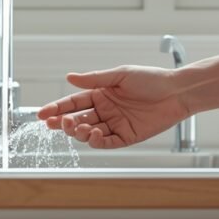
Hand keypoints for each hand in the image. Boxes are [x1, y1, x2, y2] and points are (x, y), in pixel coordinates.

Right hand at [36, 65, 192, 148]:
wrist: (176, 93)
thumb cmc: (151, 80)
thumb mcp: (120, 75)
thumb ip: (94, 79)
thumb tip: (69, 77)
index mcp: (101, 94)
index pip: (73, 103)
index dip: (56, 108)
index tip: (41, 114)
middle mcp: (105, 111)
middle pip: (77, 120)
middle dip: (63, 123)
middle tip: (55, 123)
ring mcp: (114, 125)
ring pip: (88, 133)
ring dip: (78, 132)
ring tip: (76, 127)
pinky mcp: (126, 137)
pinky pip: (106, 142)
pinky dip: (95, 141)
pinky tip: (92, 134)